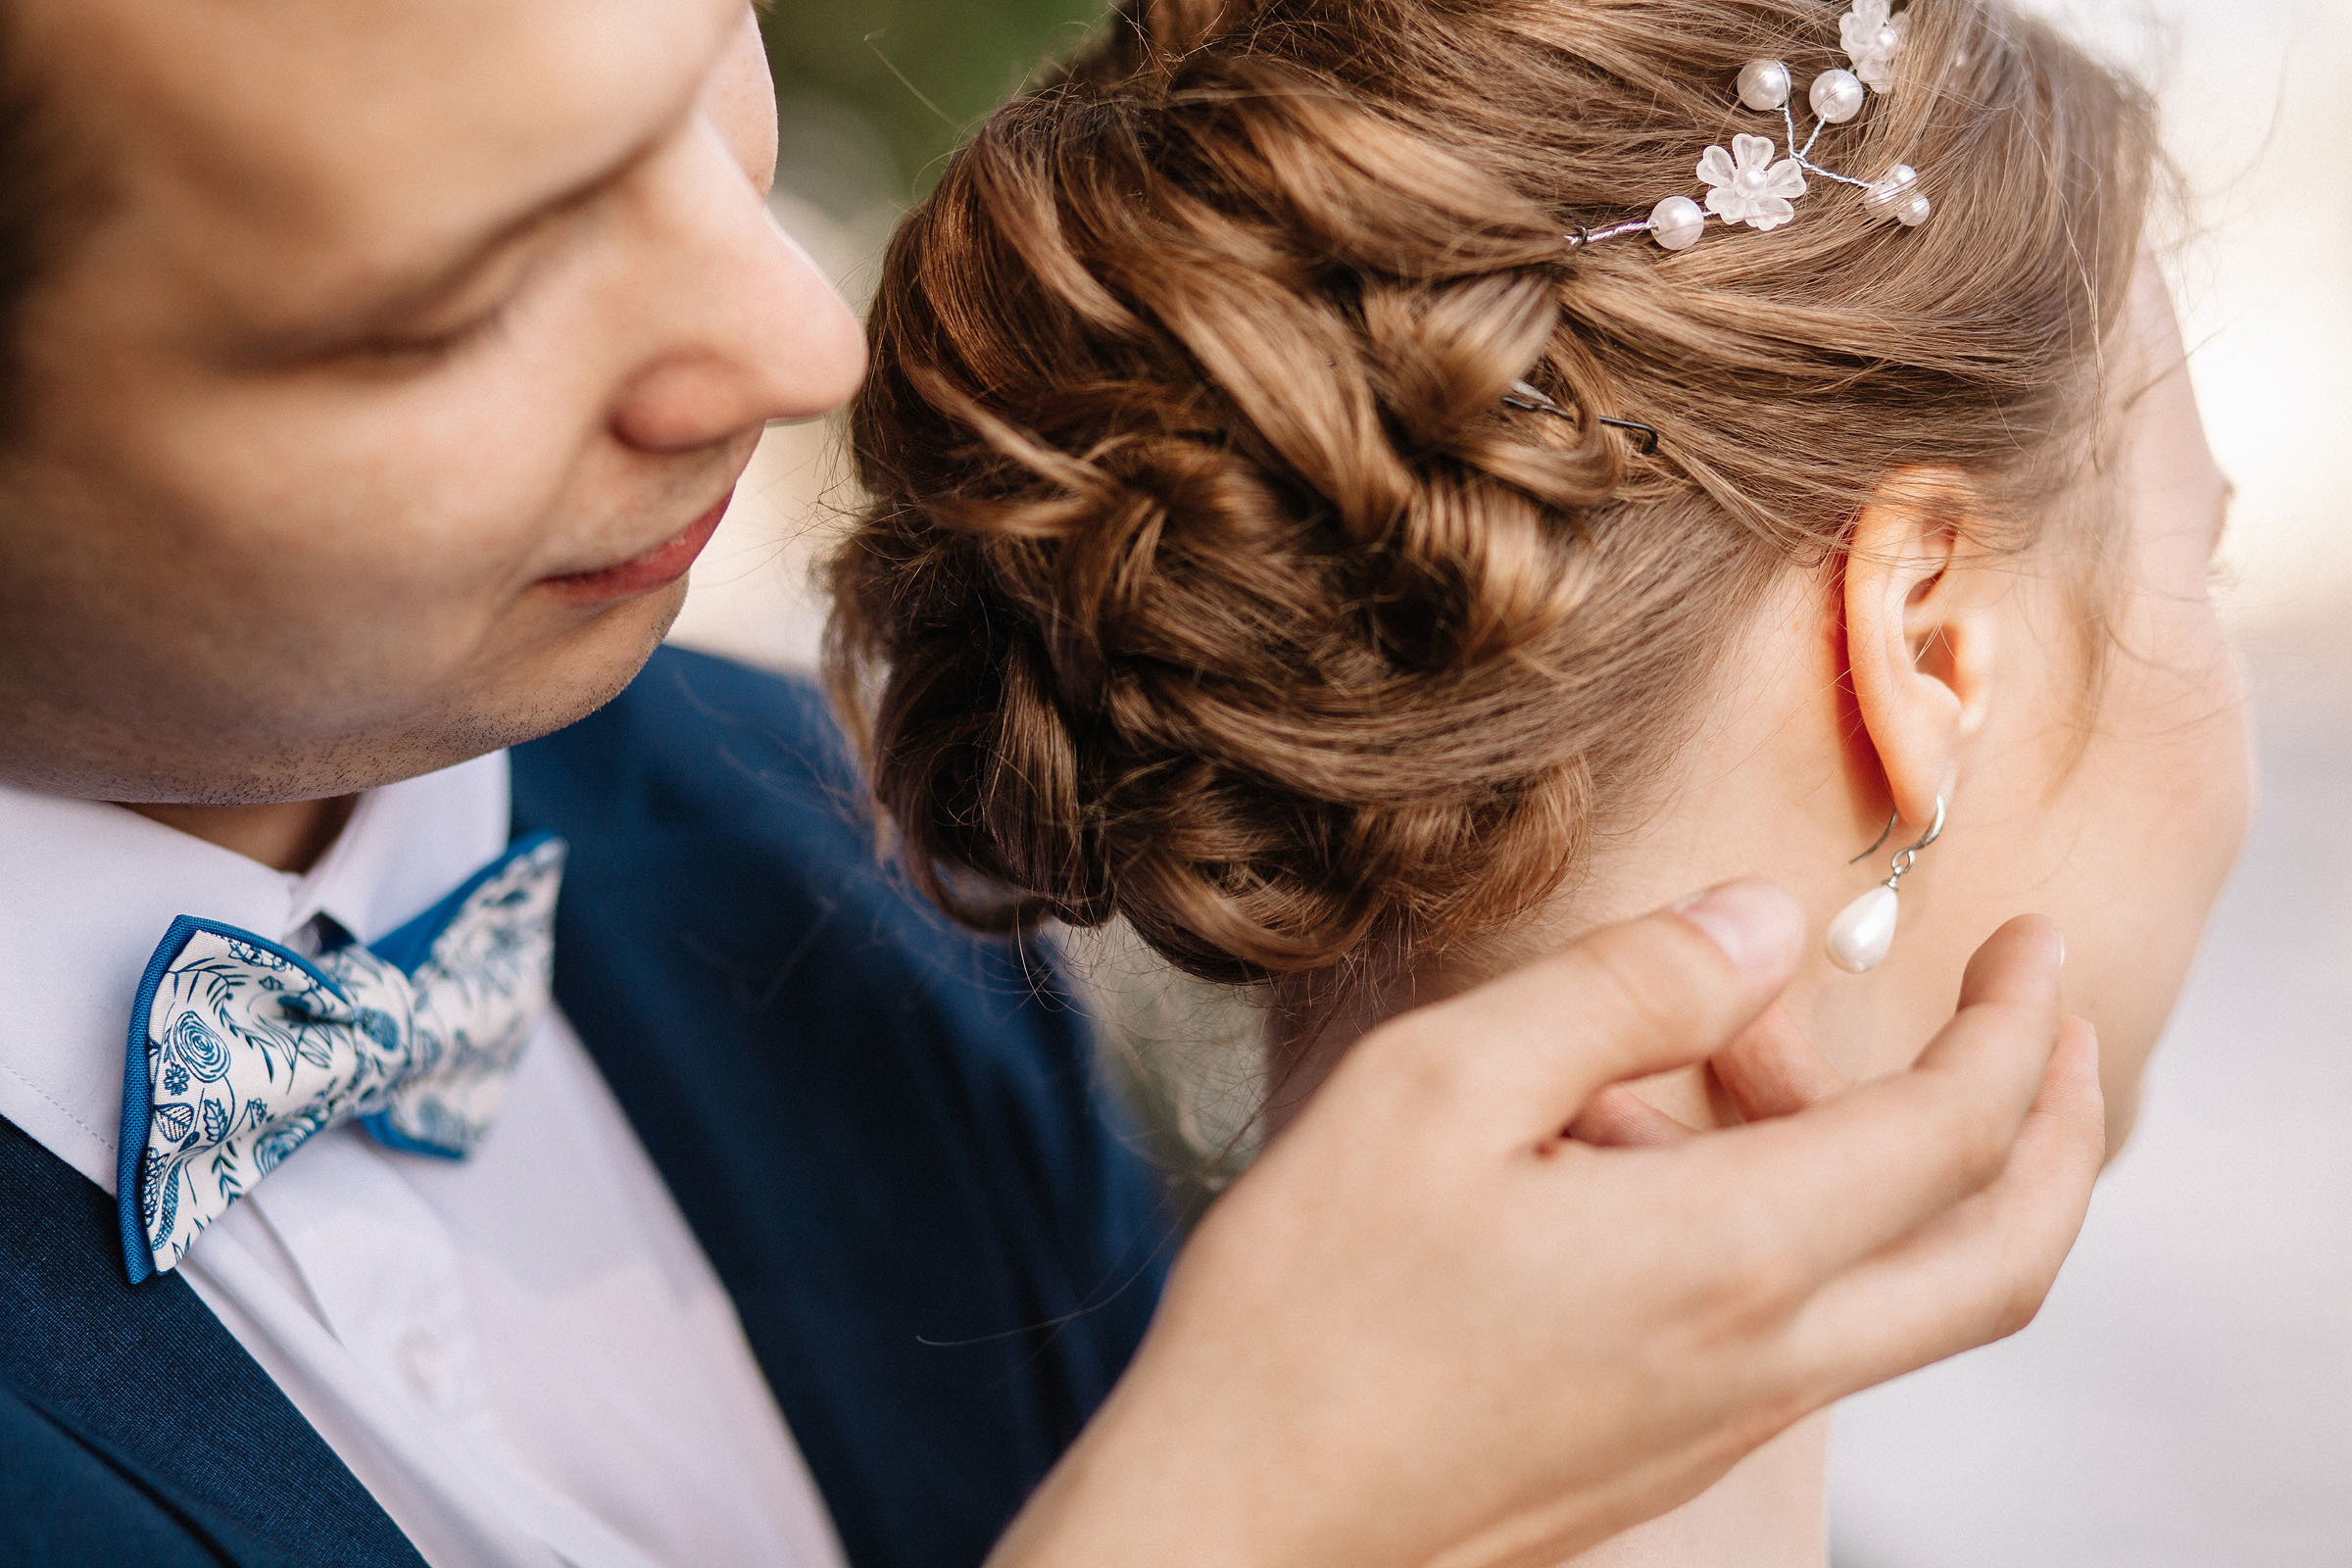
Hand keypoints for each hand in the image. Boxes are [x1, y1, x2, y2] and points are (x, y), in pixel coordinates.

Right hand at [990, 882, 2101, 1567]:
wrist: (1232, 1527)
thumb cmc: (1308, 1313)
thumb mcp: (1440, 1088)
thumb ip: (1620, 991)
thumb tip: (1763, 921)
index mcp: (1726, 1256)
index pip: (1952, 1132)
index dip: (2012, 1022)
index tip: (2029, 945)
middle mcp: (1760, 1359)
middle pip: (1999, 1256)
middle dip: (2050, 1126)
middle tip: (2029, 1022)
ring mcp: (1717, 1423)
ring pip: (1889, 1291)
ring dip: (1868, 1157)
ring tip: (1705, 1050)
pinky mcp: (1660, 1452)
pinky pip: (1786, 1327)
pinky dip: (1779, 1223)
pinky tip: (1613, 1152)